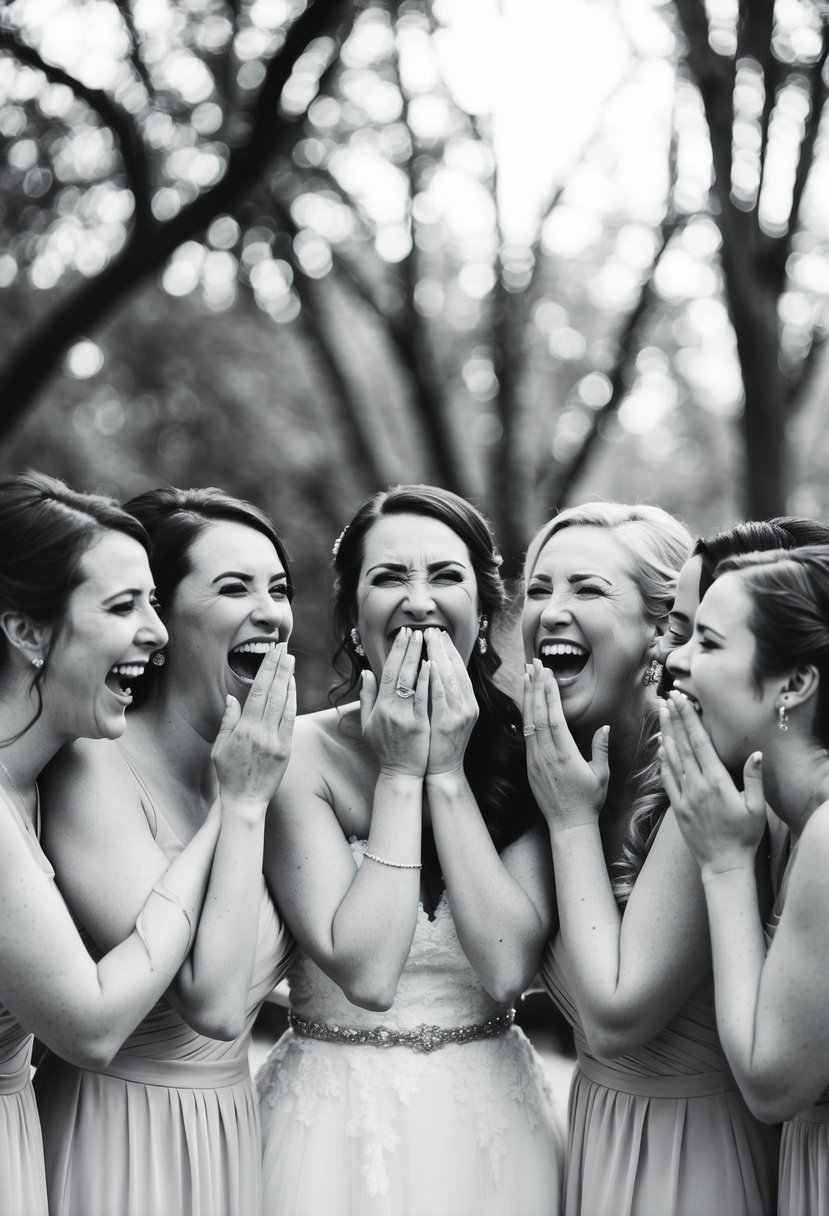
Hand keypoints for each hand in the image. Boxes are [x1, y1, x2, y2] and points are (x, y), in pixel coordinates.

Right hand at [211, 643, 295, 815]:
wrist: (244, 802)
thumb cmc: (228, 775)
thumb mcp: (219, 748)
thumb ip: (227, 721)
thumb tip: (232, 698)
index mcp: (243, 729)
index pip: (257, 691)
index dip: (266, 669)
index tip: (272, 653)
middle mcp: (261, 732)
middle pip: (273, 692)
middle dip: (279, 667)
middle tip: (284, 647)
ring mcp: (275, 741)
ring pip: (284, 704)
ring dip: (288, 679)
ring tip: (291, 660)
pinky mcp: (286, 750)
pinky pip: (291, 720)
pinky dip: (293, 701)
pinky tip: (293, 687)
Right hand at [360, 628, 429, 776]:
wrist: (400, 772)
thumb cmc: (385, 747)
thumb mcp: (368, 723)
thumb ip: (367, 697)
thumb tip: (367, 673)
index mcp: (380, 706)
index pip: (388, 672)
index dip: (395, 652)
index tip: (402, 635)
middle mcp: (391, 709)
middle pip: (400, 672)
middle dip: (408, 649)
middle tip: (415, 630)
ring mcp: (406, 716)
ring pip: (412, 682)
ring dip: (418, 658)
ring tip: (425, 640)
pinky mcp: (420, 724)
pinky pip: (423, 698)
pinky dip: (426, 681)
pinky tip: (431, 665)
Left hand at [425, 628, 477, 775]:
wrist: (444, 771)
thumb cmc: (440, 744)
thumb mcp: (447, 716)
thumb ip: (443, 694)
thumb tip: (434, 671)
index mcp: (467, 702)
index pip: (459, 670)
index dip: (449, 650)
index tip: (439, 634)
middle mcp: (467, 704)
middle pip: (457, 669)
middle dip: (444, 647)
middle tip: (433, 629)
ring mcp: (460, 713)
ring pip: (451, 677)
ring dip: (440, 656)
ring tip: (430, 638)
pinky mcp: (448, 722)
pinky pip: (442, 696)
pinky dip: (437, 679)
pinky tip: (431, 664)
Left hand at [523, 659, 608, 834]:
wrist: (568, 824)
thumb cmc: (589, 800)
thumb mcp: (601, 775)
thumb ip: (600, 749)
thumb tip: (604, 727)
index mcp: (565, 755)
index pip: (554, 717)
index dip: (550, 693)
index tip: (547, 674)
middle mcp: (546, 755)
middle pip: (538, 714)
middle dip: (536, 686)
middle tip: (534, 664)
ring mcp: (535, 759)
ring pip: (529, 722)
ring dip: (528, 697)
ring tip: (526, 675)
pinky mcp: (529, 765)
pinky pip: (526, 735)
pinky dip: (526, 715)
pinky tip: (526, 702)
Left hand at [660, 692, 765, 875]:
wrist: (724, 864)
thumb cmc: (744, 836)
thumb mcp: (757, 808)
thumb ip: (754, 779)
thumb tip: (757, 753)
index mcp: (716, 781)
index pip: (699, 742)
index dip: (689, 719)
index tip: (681, 700)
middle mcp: (697, 785)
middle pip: (682, 744)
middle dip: (674, 719)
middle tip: (667, 698)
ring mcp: (684, 795)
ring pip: (671, 758)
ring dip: (666, 734)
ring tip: (661, 714)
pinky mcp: (677, 806)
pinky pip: (666, 778)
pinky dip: (662, 760)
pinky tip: (661, 747)